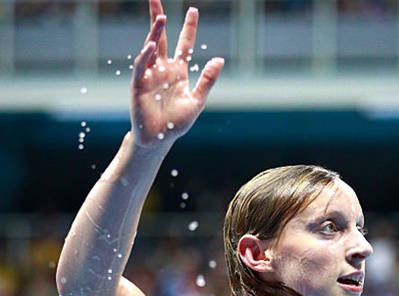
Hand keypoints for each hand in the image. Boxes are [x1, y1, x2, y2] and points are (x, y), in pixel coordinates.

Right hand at [131, 0, 223, 146]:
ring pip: (151, 48)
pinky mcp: (138, 85)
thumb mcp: (197, 101)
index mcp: (178, 72)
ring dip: (154, 32)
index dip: (189, 28)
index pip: (184, 44)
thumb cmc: (175, 123)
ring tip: (160, 16)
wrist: (159, 140)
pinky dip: (145, 56)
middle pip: (161, 38)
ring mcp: (149, 75)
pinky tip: (151, 45)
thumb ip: (207, 81)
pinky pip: (141, 67)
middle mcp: (162, 69)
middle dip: (158, 18)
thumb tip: (219, 60)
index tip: (194, 10)